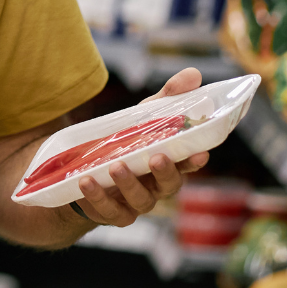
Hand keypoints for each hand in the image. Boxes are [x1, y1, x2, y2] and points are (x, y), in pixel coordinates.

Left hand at [75, 68, 209, 227]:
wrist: (86, 172)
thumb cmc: (125, 143)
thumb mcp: (143, 116)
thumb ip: (167, 98)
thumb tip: (193, 75)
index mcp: (169, 162)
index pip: (188, 163)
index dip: (195, 160)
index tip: (200, 153)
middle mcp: (157, 186)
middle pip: (170, 185)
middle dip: (165, 173)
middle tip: (156, 158)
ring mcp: (136, 202)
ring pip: (140, 200)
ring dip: (129, 183)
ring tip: (115, 166)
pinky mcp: (112, 213)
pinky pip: (109, 211)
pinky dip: (98, 197)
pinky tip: (87, 181)